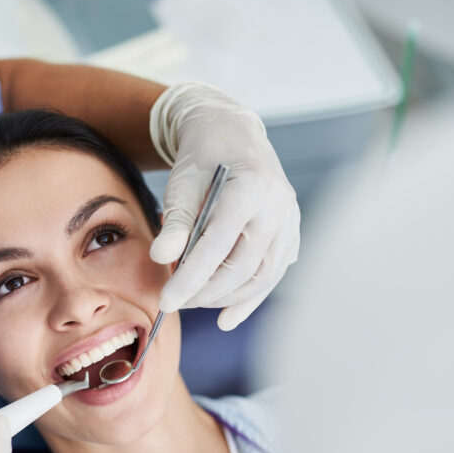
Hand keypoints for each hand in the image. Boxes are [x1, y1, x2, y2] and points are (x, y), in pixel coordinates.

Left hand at [149, 82, 299, 330]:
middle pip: (243, 266)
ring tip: (194, 303)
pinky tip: (227, 317)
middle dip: (206, 292)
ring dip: (226, 298)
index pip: (218, 245)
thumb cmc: (203, 157)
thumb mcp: (181, 181)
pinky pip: (273, 274)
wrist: (232, 135)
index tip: (166, 301)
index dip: (191, 278)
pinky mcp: (291, 233)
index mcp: (250, 187)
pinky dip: (250, 298)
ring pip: (262, 275)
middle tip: (176, 302)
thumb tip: (162, 258)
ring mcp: (289, 220)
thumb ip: (175, 221)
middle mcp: (278, 206)